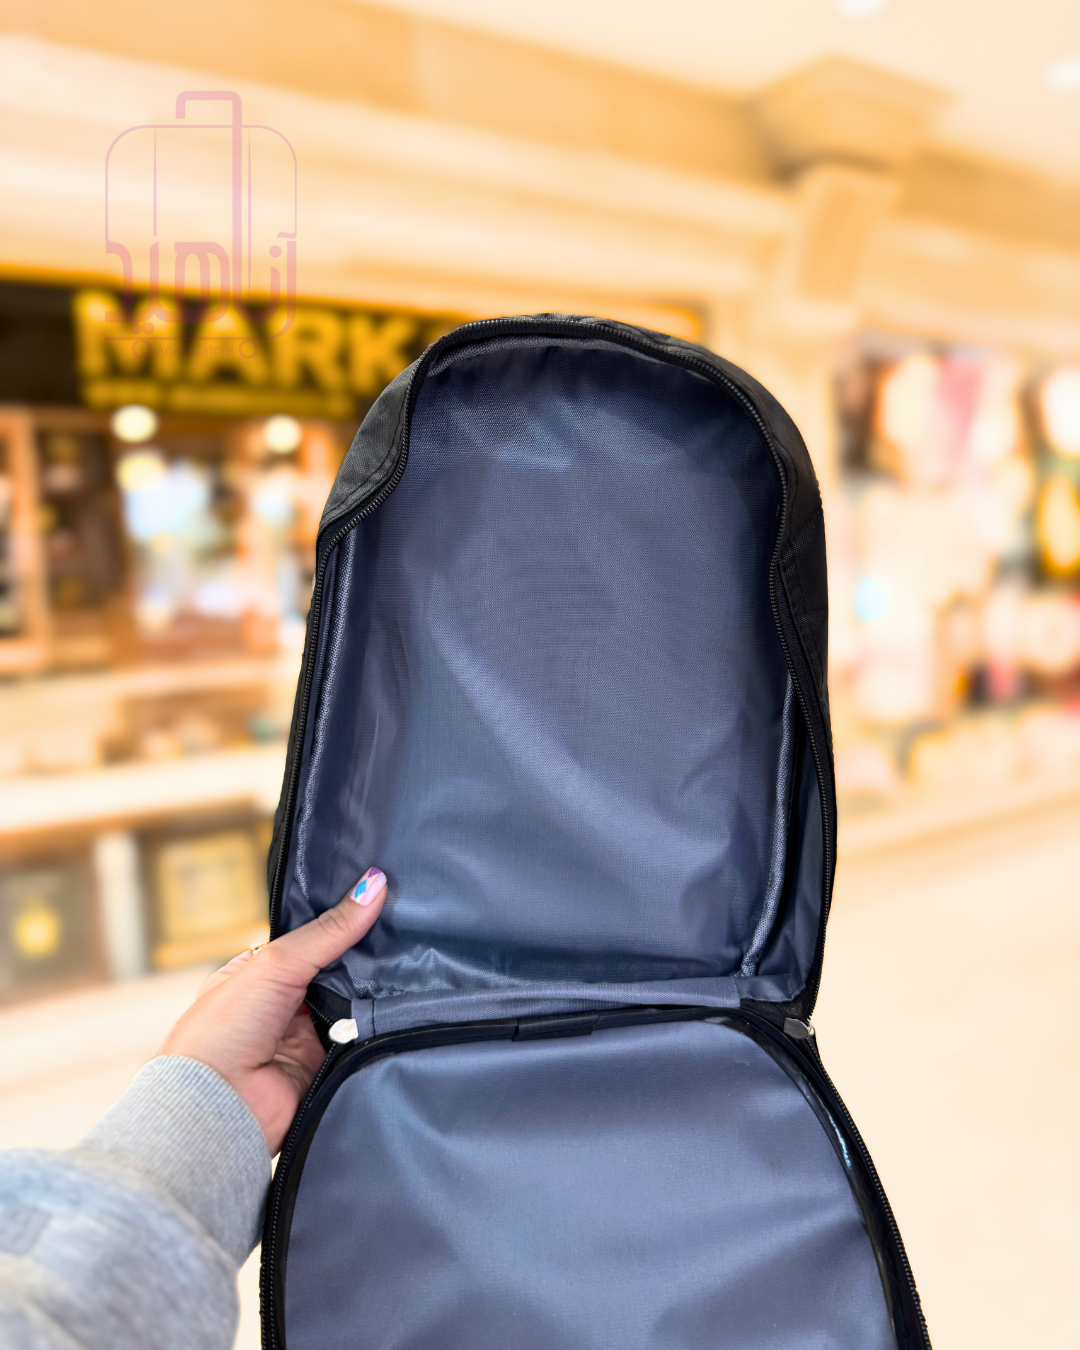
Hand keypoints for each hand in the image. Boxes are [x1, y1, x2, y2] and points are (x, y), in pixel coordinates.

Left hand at [161, 867, 386, 1153]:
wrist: (217, 1106)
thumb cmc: (223, 1029)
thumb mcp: (277, 963)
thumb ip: (330, 930)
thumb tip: (374, 884)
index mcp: (263, 972)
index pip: (315, 938)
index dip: (346, 921)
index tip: (387, 895)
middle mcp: (286, 1002)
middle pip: (340, 970)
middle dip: (368, 956)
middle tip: (412, 926)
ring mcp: (308, 1035)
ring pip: (356, 1002)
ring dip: (376, 990)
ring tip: (419, 958)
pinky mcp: (329, 1065)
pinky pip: (363, 1037)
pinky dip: (378, 1024)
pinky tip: (408, 1002)